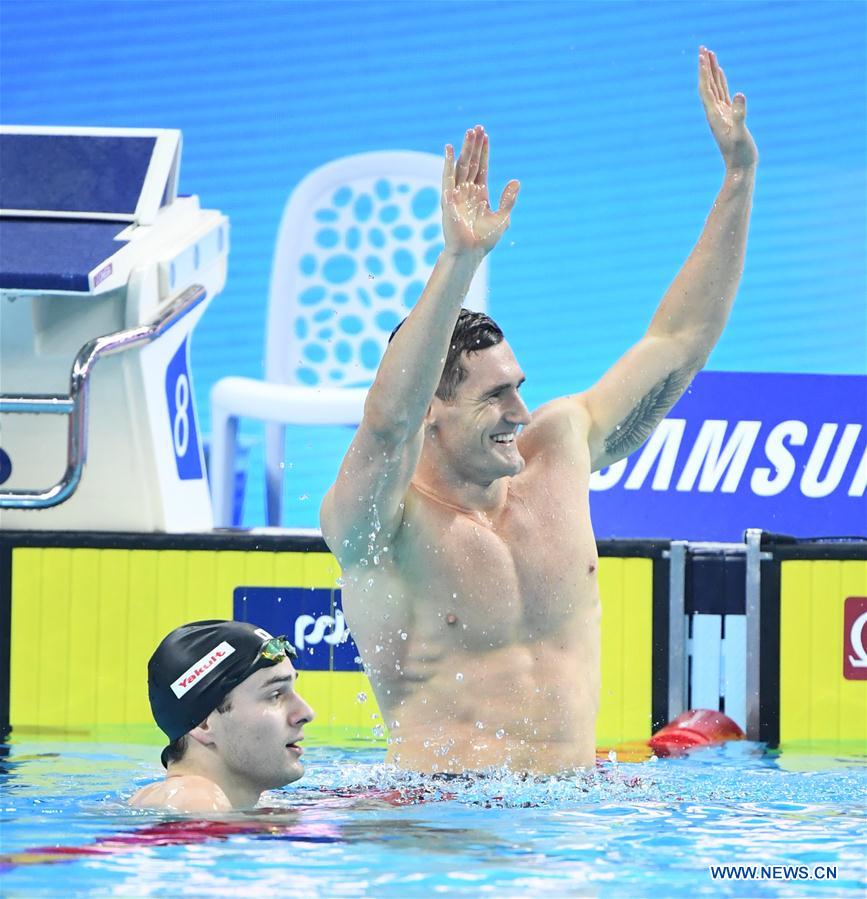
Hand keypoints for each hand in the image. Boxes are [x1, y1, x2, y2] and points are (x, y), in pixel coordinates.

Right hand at [441, 125, 519, 255]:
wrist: (470, 253)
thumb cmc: (485, 240)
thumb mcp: (502, 217)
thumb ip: (508, 199)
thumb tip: (516, 181)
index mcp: (480, 194)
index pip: (482, 167)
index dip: (484, 152)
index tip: (485, 136)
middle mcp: (467, 191)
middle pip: (472, 162)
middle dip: (475, 145)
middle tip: (478, 127)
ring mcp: (457, 194)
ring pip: (462, 166)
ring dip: (465, 148)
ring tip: (469, 132)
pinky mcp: (448, 199)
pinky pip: (448, 177)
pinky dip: (449, 162)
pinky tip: (450, 149)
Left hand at [699, 47, 757, 171]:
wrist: (740, 169)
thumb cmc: (740, 155)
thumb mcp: (740, 134)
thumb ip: (739, 115)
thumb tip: (739, 94)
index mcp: (715, 116)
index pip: (706, 89)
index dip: (704, 72)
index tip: (703, 56)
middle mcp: (715, 114)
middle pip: (707, 85)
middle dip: (705, 67)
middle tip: (703, 48)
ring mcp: (721, 115)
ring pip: (715, 88)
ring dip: (712, 71)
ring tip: (710, 55)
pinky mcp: (728, 117)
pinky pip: (723, 94)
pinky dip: (721, 82)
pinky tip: (721, 74)